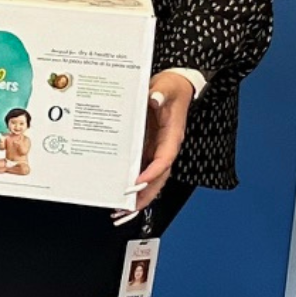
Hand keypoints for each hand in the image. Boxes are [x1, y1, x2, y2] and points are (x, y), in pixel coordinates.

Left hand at [118, 71, 196, 218]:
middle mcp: (165, 146)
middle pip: (158, 177)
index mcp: (172, 135)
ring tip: (122, 210)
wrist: (174, 86)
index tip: (138, 182)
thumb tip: (154, 99)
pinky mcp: (149, 148)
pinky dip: (134, 183)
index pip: (164, 158)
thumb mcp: (165, 87)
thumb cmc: (171, 88)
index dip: (152, 171)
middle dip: (145, 195)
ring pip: (150, 178)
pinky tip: (121, 192)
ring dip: (138, 195)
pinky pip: (142, 169)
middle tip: (127, 209)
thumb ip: (160, 93)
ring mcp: (157, 149)